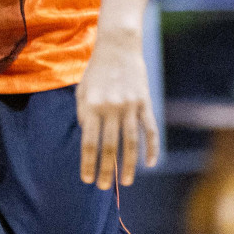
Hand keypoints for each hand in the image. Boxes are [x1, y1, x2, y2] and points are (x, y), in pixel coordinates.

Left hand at [76, 27, 159, 189]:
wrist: (118, 46)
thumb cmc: (96, 71)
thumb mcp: (82, 90)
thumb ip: (83, 115)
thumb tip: (89, 141)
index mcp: (91, 106)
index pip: (89, 142)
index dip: (88, 163)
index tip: (87, 179)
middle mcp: (110, 108)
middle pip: (109, 147)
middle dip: (106, 170)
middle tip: (104, 187)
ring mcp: (129, 106)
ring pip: (130, 143)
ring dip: (127, 165)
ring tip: (125, 182)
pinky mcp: (145, 103)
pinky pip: (149, 130)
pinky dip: (151, 148)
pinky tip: (150, 164)